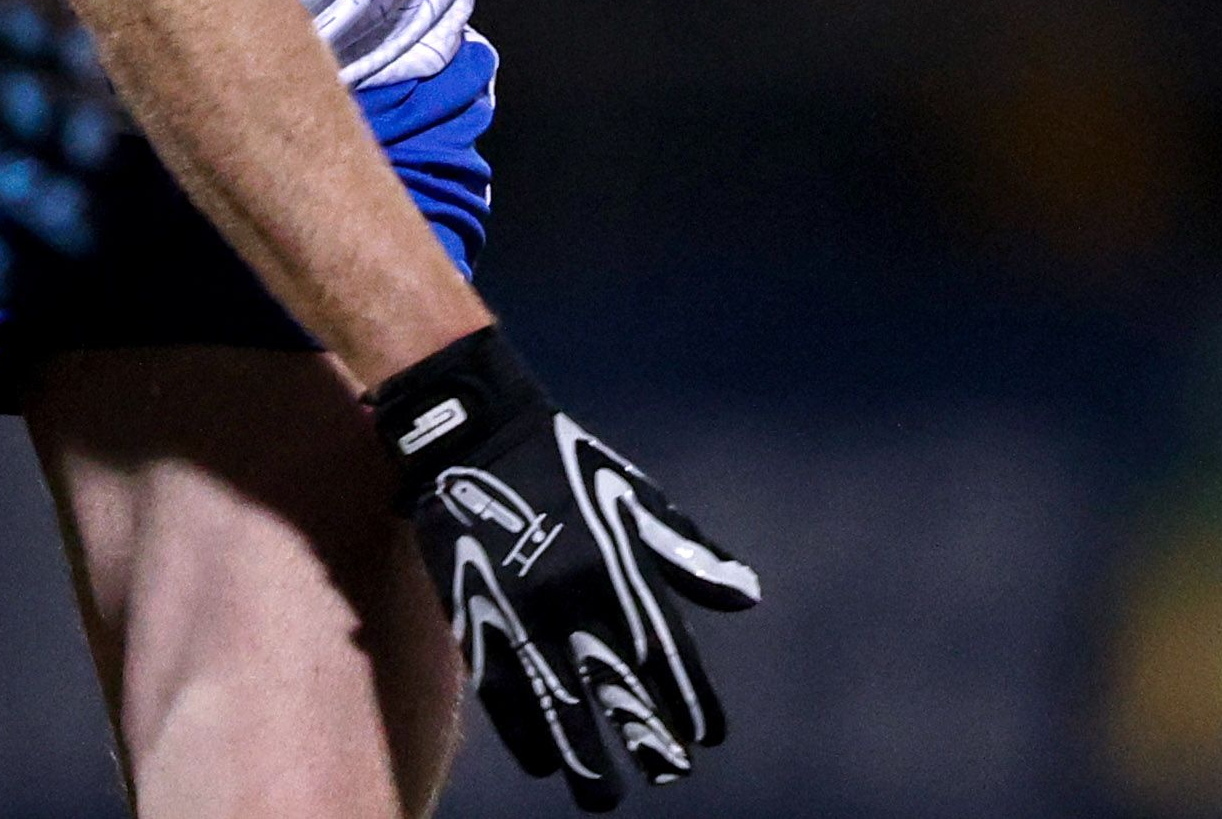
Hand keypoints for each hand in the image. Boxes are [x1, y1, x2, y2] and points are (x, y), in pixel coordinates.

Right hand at [371, 325, 760, 805]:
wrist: (474, 438)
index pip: (665, 651)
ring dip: (583, 756)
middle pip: (615, 686)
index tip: (710, 735)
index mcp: (619, 566)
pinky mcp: (475, 621)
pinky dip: (525, 734)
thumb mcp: (635, 499)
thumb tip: (747, 597)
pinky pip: (502, 694)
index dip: (689, 697)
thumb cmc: (568, 469)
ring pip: (556, 704)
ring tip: (604, 798)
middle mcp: (575, 597)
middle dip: (643, 736)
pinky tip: (546, 763)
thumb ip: (687, 555)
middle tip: (667, 774)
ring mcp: (521, 613)